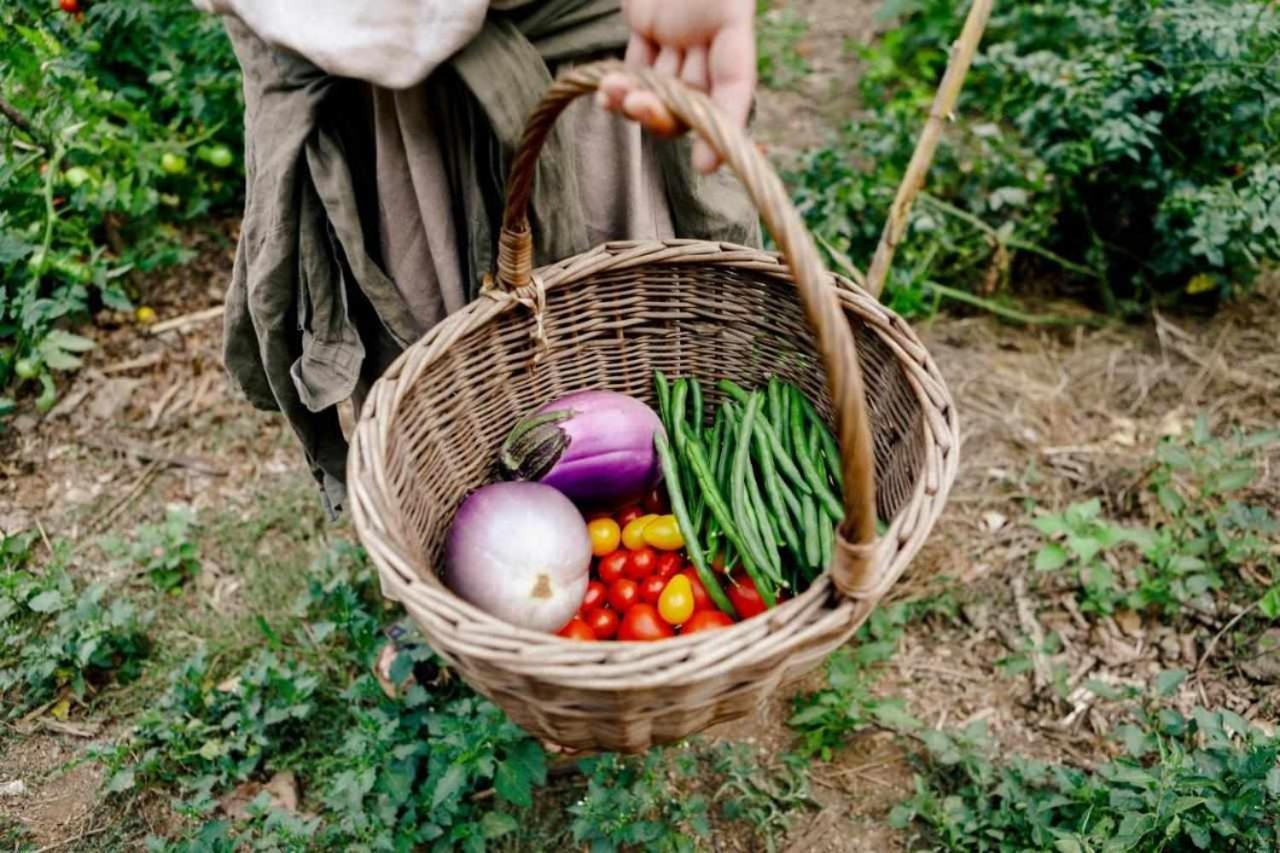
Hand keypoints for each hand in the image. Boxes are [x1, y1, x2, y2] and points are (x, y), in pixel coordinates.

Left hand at [597, 0, 755, 173]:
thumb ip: (718, 12)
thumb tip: (697, 74)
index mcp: (730, 19)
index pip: (734, 84)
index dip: (723, 125)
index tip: (704, 165)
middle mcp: (708, 38)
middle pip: (691, 96)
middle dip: (664, 112)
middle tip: (638, 106)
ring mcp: (677, 35)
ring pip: (660, 87)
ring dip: (635, 100)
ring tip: (612, 91)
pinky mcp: (647, 27)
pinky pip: (637, 67)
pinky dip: (620, 87)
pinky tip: (606, 95)